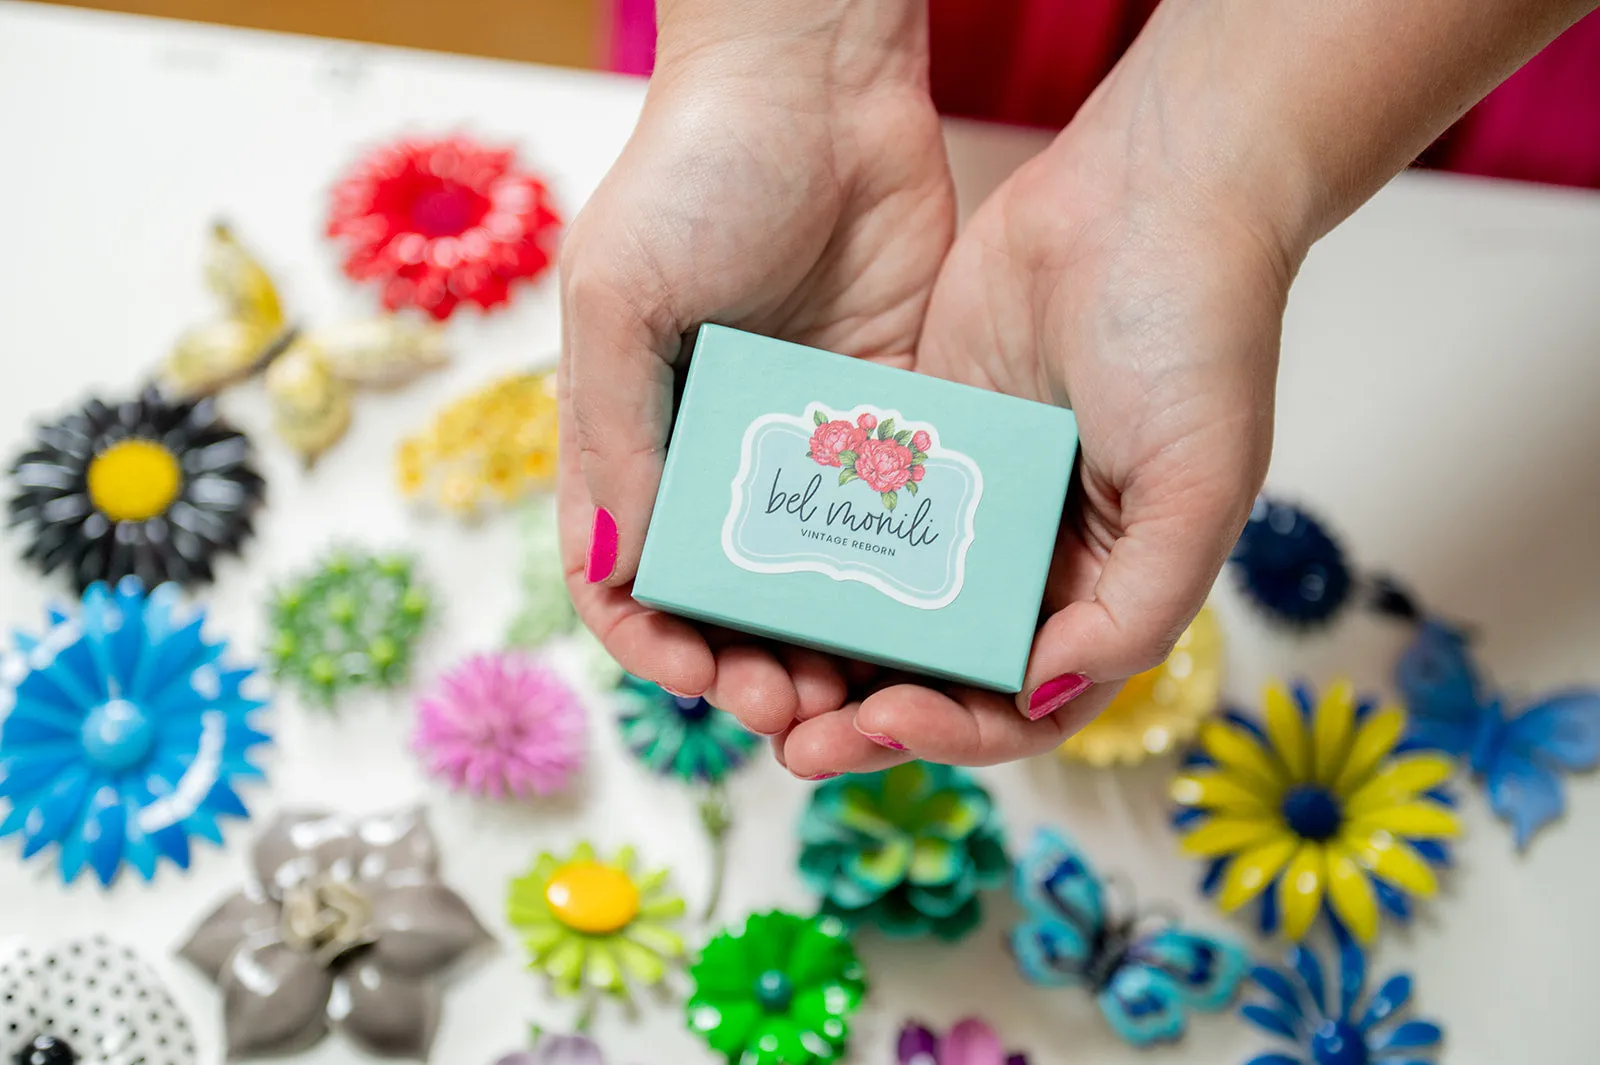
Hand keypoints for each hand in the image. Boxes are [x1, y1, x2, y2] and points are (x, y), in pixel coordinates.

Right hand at [557, 2, 954, 736]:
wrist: (817, 81)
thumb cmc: (691, 173)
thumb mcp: (621, 298)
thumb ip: (616, 434)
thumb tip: (617, 570)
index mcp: (634, 434)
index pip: (624, 576)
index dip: (650, 641)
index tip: (694, 671)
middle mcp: (717, 455)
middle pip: (725, 602)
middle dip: (748, 665)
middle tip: (791, 702)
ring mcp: (806, 445)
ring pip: (813, 583)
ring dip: (826, 646)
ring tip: (856, 687)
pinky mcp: (888, 421)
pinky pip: (890, 523)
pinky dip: (895, 581)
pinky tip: (918, 616)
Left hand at [775, 65, 1301, 775]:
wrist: (1149, 187)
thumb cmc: (1197, 335)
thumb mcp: (1198, 487)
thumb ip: (1134, 610)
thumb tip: (1040, 693)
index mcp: (1101, 592)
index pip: (1020, 706)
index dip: (952, 733)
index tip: (881, 722)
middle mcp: (1030, 562)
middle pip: (936, 671)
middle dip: (867, 715)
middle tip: (793, 734)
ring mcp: (968, 503)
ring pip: (883, 606)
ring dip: (827, 649)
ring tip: (753, 670)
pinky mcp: (919, 439)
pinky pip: (857, 513)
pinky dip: (813, 551)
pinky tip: (754, 569)